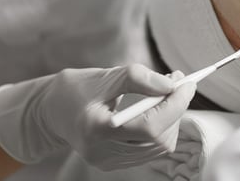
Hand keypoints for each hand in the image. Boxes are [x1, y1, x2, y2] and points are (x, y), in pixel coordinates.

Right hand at [0, 64, 195, 170]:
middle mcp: (102, 151)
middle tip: (179, 83)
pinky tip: (155, 110)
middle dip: (176, 110)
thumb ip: (139, 78)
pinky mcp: (112, 164)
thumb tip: (172, 84)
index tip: (188, 83)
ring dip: (170, 119)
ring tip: (166, 93)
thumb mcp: (106, 76)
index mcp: (97, 128)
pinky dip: (160, 129)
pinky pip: (149, 151)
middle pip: (158, 139)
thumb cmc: (78, 89)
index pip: (150, 125)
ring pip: (159, 147)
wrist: (51, 111)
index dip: (175, 104)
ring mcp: (107, 162)